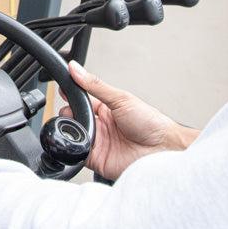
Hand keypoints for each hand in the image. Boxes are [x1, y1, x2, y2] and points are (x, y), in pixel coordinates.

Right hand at [60, 61, 198, 180]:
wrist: (164, 149)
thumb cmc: (151, 122)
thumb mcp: (121, 98)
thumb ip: (95, 85)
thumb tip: (76, 68)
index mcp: (105, 108)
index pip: (81, 99)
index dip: (70, 95)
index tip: (63, 89)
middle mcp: (100, 125)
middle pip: (74, 117)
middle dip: (68, 113)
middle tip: (71, 110)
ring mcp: (98, 143)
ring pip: (74, 134)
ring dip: (71, 129)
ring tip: (77, 125)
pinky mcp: (97, 160)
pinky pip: (78, 153)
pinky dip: (73, 148)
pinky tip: (78, 141)